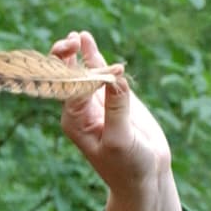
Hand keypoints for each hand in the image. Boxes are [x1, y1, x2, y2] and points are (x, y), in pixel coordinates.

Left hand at [51, 29, 182, 210]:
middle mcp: (79, 109)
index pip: (72, 88)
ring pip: (80, 70)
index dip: (84, 73)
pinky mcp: (111, 97)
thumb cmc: (129, 165)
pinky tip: (85, 38)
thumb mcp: (121, 140)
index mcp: (74, 121)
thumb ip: (117, 108)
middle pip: (65, 76)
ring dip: (76, 52)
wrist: (145, 175)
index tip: (106, 70)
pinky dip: (92, 55)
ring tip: (75, 35)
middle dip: (65, 57)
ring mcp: (95, 101)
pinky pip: (98, 72)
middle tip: (71, 41)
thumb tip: (115, 76)